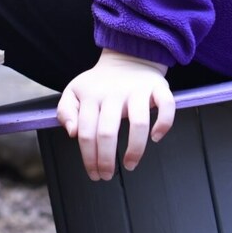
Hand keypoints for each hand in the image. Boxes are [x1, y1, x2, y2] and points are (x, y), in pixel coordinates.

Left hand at [57, 50, 176, 180]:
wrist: (127, 57)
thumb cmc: (99, 83)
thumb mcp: (74, 91)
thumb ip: (65, 111)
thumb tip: (72, 132)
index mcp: (91, 96)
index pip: (86, 132)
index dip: (89, 157)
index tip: (94, 173)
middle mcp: (113, 94)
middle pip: (108, 131)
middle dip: (106, 159)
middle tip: (108, 175)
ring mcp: (137, 90)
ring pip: (138, 123)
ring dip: (135, 149)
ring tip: (130, 164)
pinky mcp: (158, 87)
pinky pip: (166, 106)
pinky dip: (164, 124)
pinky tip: (156, 137)